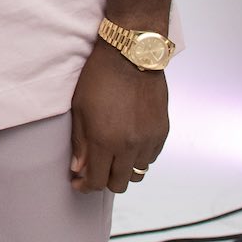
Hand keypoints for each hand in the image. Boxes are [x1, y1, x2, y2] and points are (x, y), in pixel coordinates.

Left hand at [69, 40, 168, 192]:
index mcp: (105, 140)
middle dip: (104, 181)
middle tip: (94, 171)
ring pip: (138, 173)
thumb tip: (79, 168)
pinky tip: (128, 145)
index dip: (86, 186)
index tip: (79, 183)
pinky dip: (139, 158)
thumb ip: (80, 142)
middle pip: (119, 183)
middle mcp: (130, 145)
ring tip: (112, 157)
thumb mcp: (80, 109)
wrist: (131, 55)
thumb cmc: (100, 77)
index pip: (97, 180)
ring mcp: (149, 140)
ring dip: (124, 170)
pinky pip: (151, 158)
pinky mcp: (162, 131)